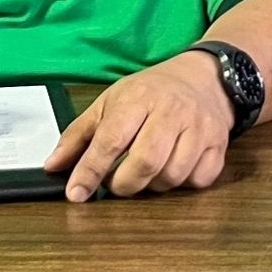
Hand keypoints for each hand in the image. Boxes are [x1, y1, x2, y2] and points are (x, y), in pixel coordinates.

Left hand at [44, 51, 233, 200]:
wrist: (204, 78)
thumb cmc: (152, 92)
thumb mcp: (110, 103)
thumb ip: (79, 135)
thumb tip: (53, 165)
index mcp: (138, 98)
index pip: (110, 140)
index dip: (91, 171)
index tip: (76, 193)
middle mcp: (171, 111)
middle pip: (145, 162)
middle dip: (124, 184)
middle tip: (116, 184)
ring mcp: (199, 128)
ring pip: (172, 176)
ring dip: (153, 185)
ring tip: (145, 173)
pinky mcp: (218, 144)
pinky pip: (199, 179)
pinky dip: (182, 184)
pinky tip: (173, 169)